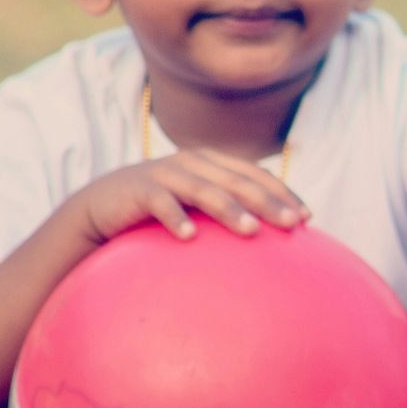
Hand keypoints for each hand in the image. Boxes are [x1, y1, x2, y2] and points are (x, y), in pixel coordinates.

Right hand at [72, 147, 308, 242]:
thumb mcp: (195, 209)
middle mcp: (193, 163)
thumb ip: (228, 216)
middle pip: (238, 181)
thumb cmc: (157, 213)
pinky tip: (189, 237)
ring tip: (251, 231)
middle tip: (292, 224)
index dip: (283, 193)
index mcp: (212, 164)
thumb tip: (270, 244)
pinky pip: (160, 202)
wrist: (99, 207)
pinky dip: (174, 217)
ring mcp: (165, 173)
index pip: (257, 175)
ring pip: (204, 189)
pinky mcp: (137, 188)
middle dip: (268, 202)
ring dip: (229, 209)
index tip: (307, 219)